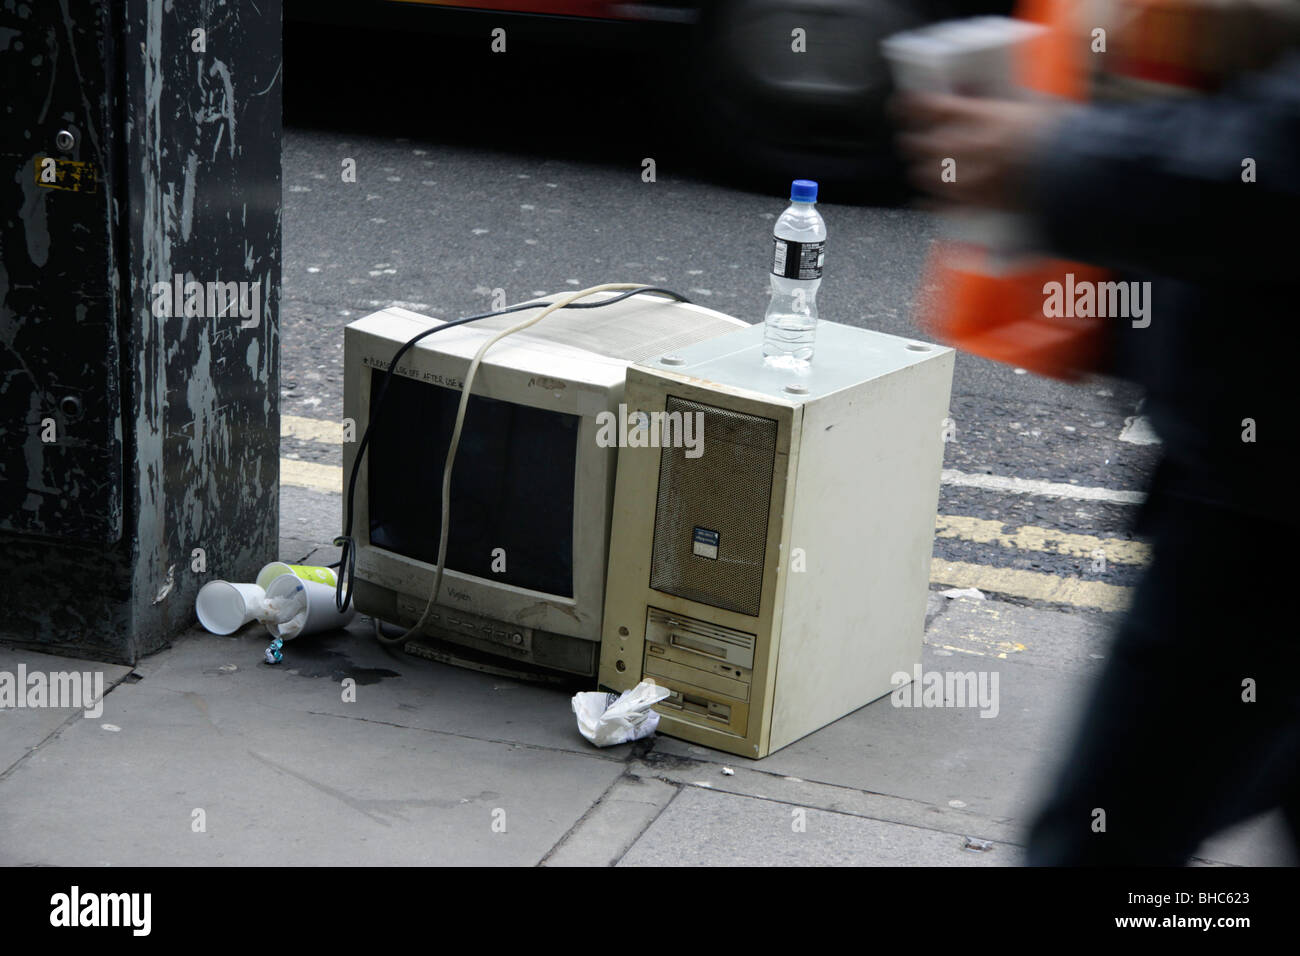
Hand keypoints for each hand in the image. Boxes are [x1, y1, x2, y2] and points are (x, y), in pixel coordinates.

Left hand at [894, 93, 1068, 211]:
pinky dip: (932, 203)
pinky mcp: (981, 203)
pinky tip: (924, 201)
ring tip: (917, 170)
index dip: (914, 106)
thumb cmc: (1061, 137)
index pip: (936, 107)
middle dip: (915, 142)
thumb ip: (1004, 108)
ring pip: (932, 174)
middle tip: (910, 140)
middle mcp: (972, 146)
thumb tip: (990, 103)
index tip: (903, 104)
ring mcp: (974, 176)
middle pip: (928, 143)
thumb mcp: (1033, 108)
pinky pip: (946, 205)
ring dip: (922, 171)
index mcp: (985, 117)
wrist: (1076, 173)